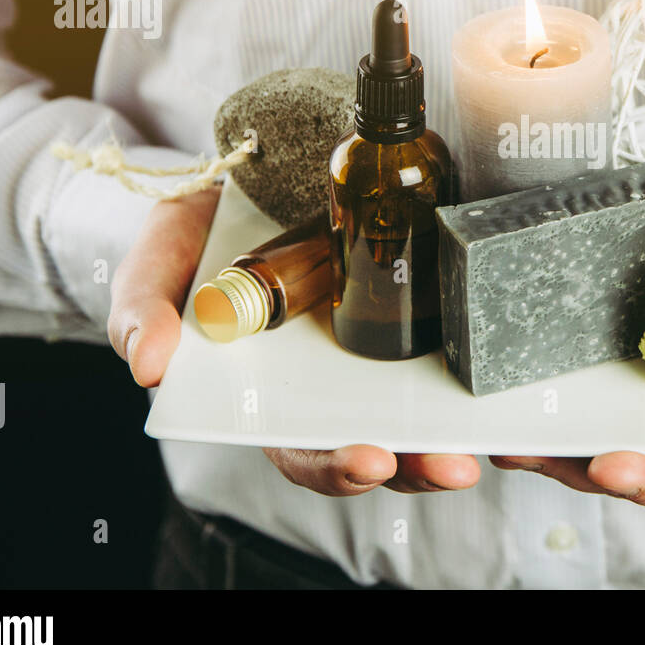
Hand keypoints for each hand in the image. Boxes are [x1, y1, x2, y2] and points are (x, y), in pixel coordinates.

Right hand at [107, 187, 480, 496]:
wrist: (240, 178)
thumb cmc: (193, 234)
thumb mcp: (157, 262)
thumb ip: (145, 310)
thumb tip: (150, 367)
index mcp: (268, 393)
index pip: (302, 448)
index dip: (334, 464)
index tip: (370, 457)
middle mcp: (326, 383)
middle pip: (374, 442)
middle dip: (414, 465)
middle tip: (451, 466)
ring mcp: (370, 350)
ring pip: (414, 411)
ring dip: (450, 434)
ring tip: (482, 442)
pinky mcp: (406, 308)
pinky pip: (442, 354)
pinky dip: (468, 376)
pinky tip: (499, 376)